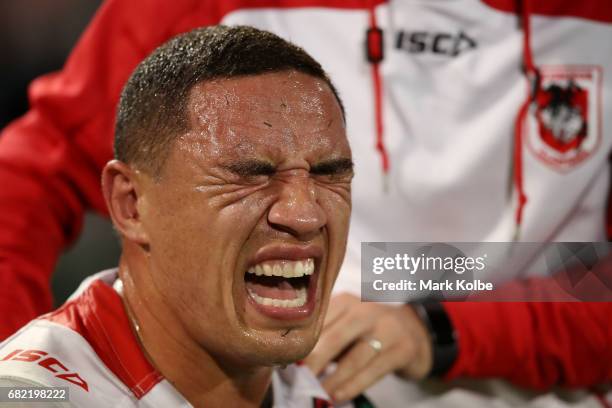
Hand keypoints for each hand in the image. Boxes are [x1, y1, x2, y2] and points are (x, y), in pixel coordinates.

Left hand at [304, 293, 431, 402]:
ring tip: (318, 393)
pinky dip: (355, 384)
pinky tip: (339, 394)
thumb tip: (294, 362)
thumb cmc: (369, 331)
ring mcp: (387, 327)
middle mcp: (366, 310)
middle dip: (315, 360)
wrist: (415, 332)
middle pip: (336, 336)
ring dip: (334, 378)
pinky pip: (375, 369)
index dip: (303, 342)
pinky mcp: (403, 348)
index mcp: (346, 301)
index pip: (321, 321)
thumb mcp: (347, 326)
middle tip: (299, 378)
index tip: (285, 360)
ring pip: (355, 356)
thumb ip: (325, 337)